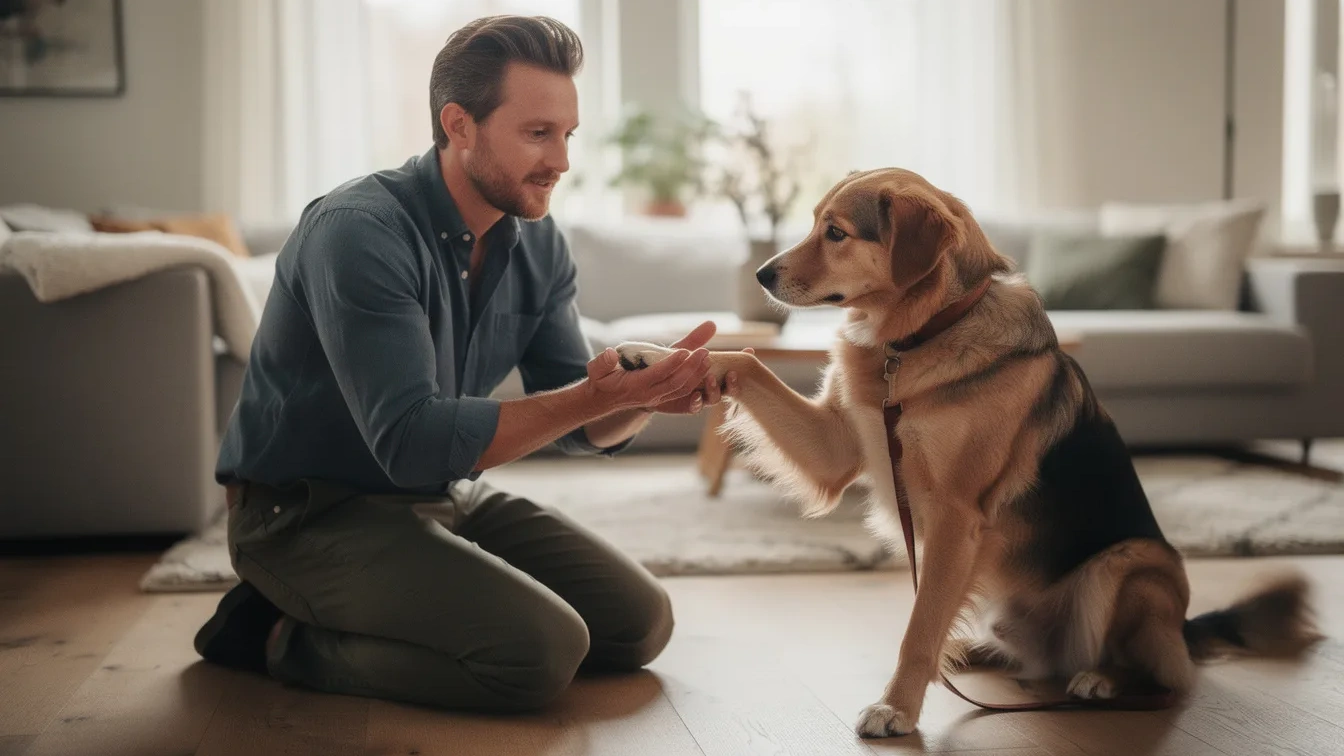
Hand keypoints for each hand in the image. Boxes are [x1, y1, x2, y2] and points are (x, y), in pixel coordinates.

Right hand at [586, 337, 710, 411]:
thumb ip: (603, 362)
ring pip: (682, 389)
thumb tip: (611, 354)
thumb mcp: (596, 369)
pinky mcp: (663, 397)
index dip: (672, 364)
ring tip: (707, 357)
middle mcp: (649, 394)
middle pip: (676, 383)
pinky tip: (704, 368)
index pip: (657, 374)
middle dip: (692, 368)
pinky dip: (695, 381)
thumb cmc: (600, 380)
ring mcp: (658, 398)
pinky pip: (682, 391)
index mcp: (635, 386)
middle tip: (704, 352)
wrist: (602, 401)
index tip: (685, 351)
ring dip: (697, 375)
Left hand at [640, 321, 752, 414]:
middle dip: (732, 382)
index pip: (732, 369)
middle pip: (727, 388)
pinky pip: (693, 408)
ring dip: (714, 390)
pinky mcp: (683, 407)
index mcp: (711, 372)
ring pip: (712, 398)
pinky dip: (696, 404)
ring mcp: (697, 397)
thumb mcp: (681, 349)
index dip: (743, 363)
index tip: (750, 351)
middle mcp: (708, 387)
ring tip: (709, 379)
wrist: (643, 381)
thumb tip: (712, 323)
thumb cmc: (666, 363)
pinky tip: (695, 398)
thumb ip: (696, 339)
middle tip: (732, 372)